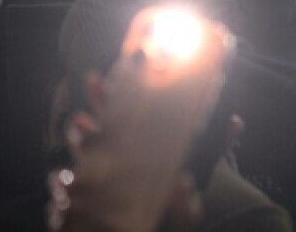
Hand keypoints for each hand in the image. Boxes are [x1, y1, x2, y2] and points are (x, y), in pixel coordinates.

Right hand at [47, 11, 230, 231]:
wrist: (177, 216)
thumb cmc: (183, 185)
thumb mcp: (201, 163)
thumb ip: (216, 143)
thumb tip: (234, 122)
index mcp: (132, 140)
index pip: (112, 113)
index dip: (100, 94)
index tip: (95, 78)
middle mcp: (110, 159)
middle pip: (87, 138)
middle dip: (80, 129)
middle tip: (81, 122)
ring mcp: (98, 184)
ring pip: (73, 172)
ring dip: (67, 169)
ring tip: (69, 174)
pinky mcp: (91, 210)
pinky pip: (68, 206)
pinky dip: (61, 205)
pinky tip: (62, 202)